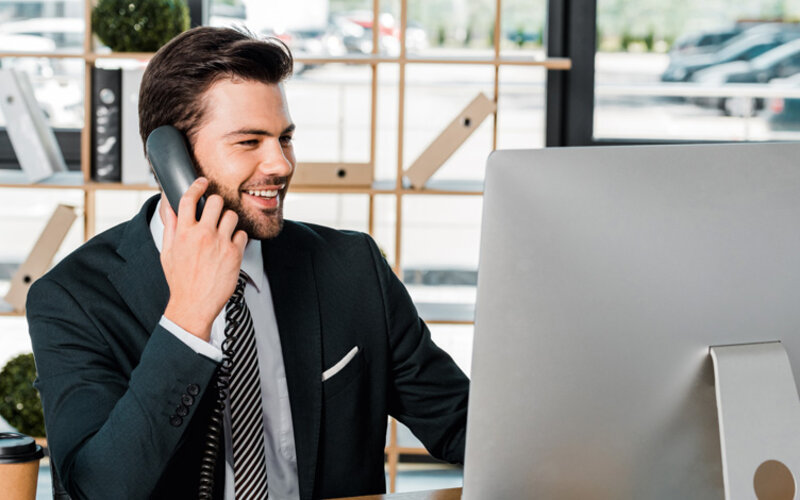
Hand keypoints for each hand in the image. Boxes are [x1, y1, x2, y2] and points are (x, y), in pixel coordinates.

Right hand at [160, 178, 247, 340]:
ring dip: (228, 220)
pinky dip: (238, 238)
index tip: (202, 182)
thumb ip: (171, 227)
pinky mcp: (235, 254)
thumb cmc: (180, 280)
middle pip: (216, 201)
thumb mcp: (168, 252)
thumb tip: (169, 206)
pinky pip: (242, 234)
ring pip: (231, 216)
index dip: (197, 186)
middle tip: (215, 210)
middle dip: (216, 203)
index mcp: (183, 233)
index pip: (189, 199)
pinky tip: (230, 246)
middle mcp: (203, 235)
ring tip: (223, 230)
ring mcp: (220, 243)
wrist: (194, 304)